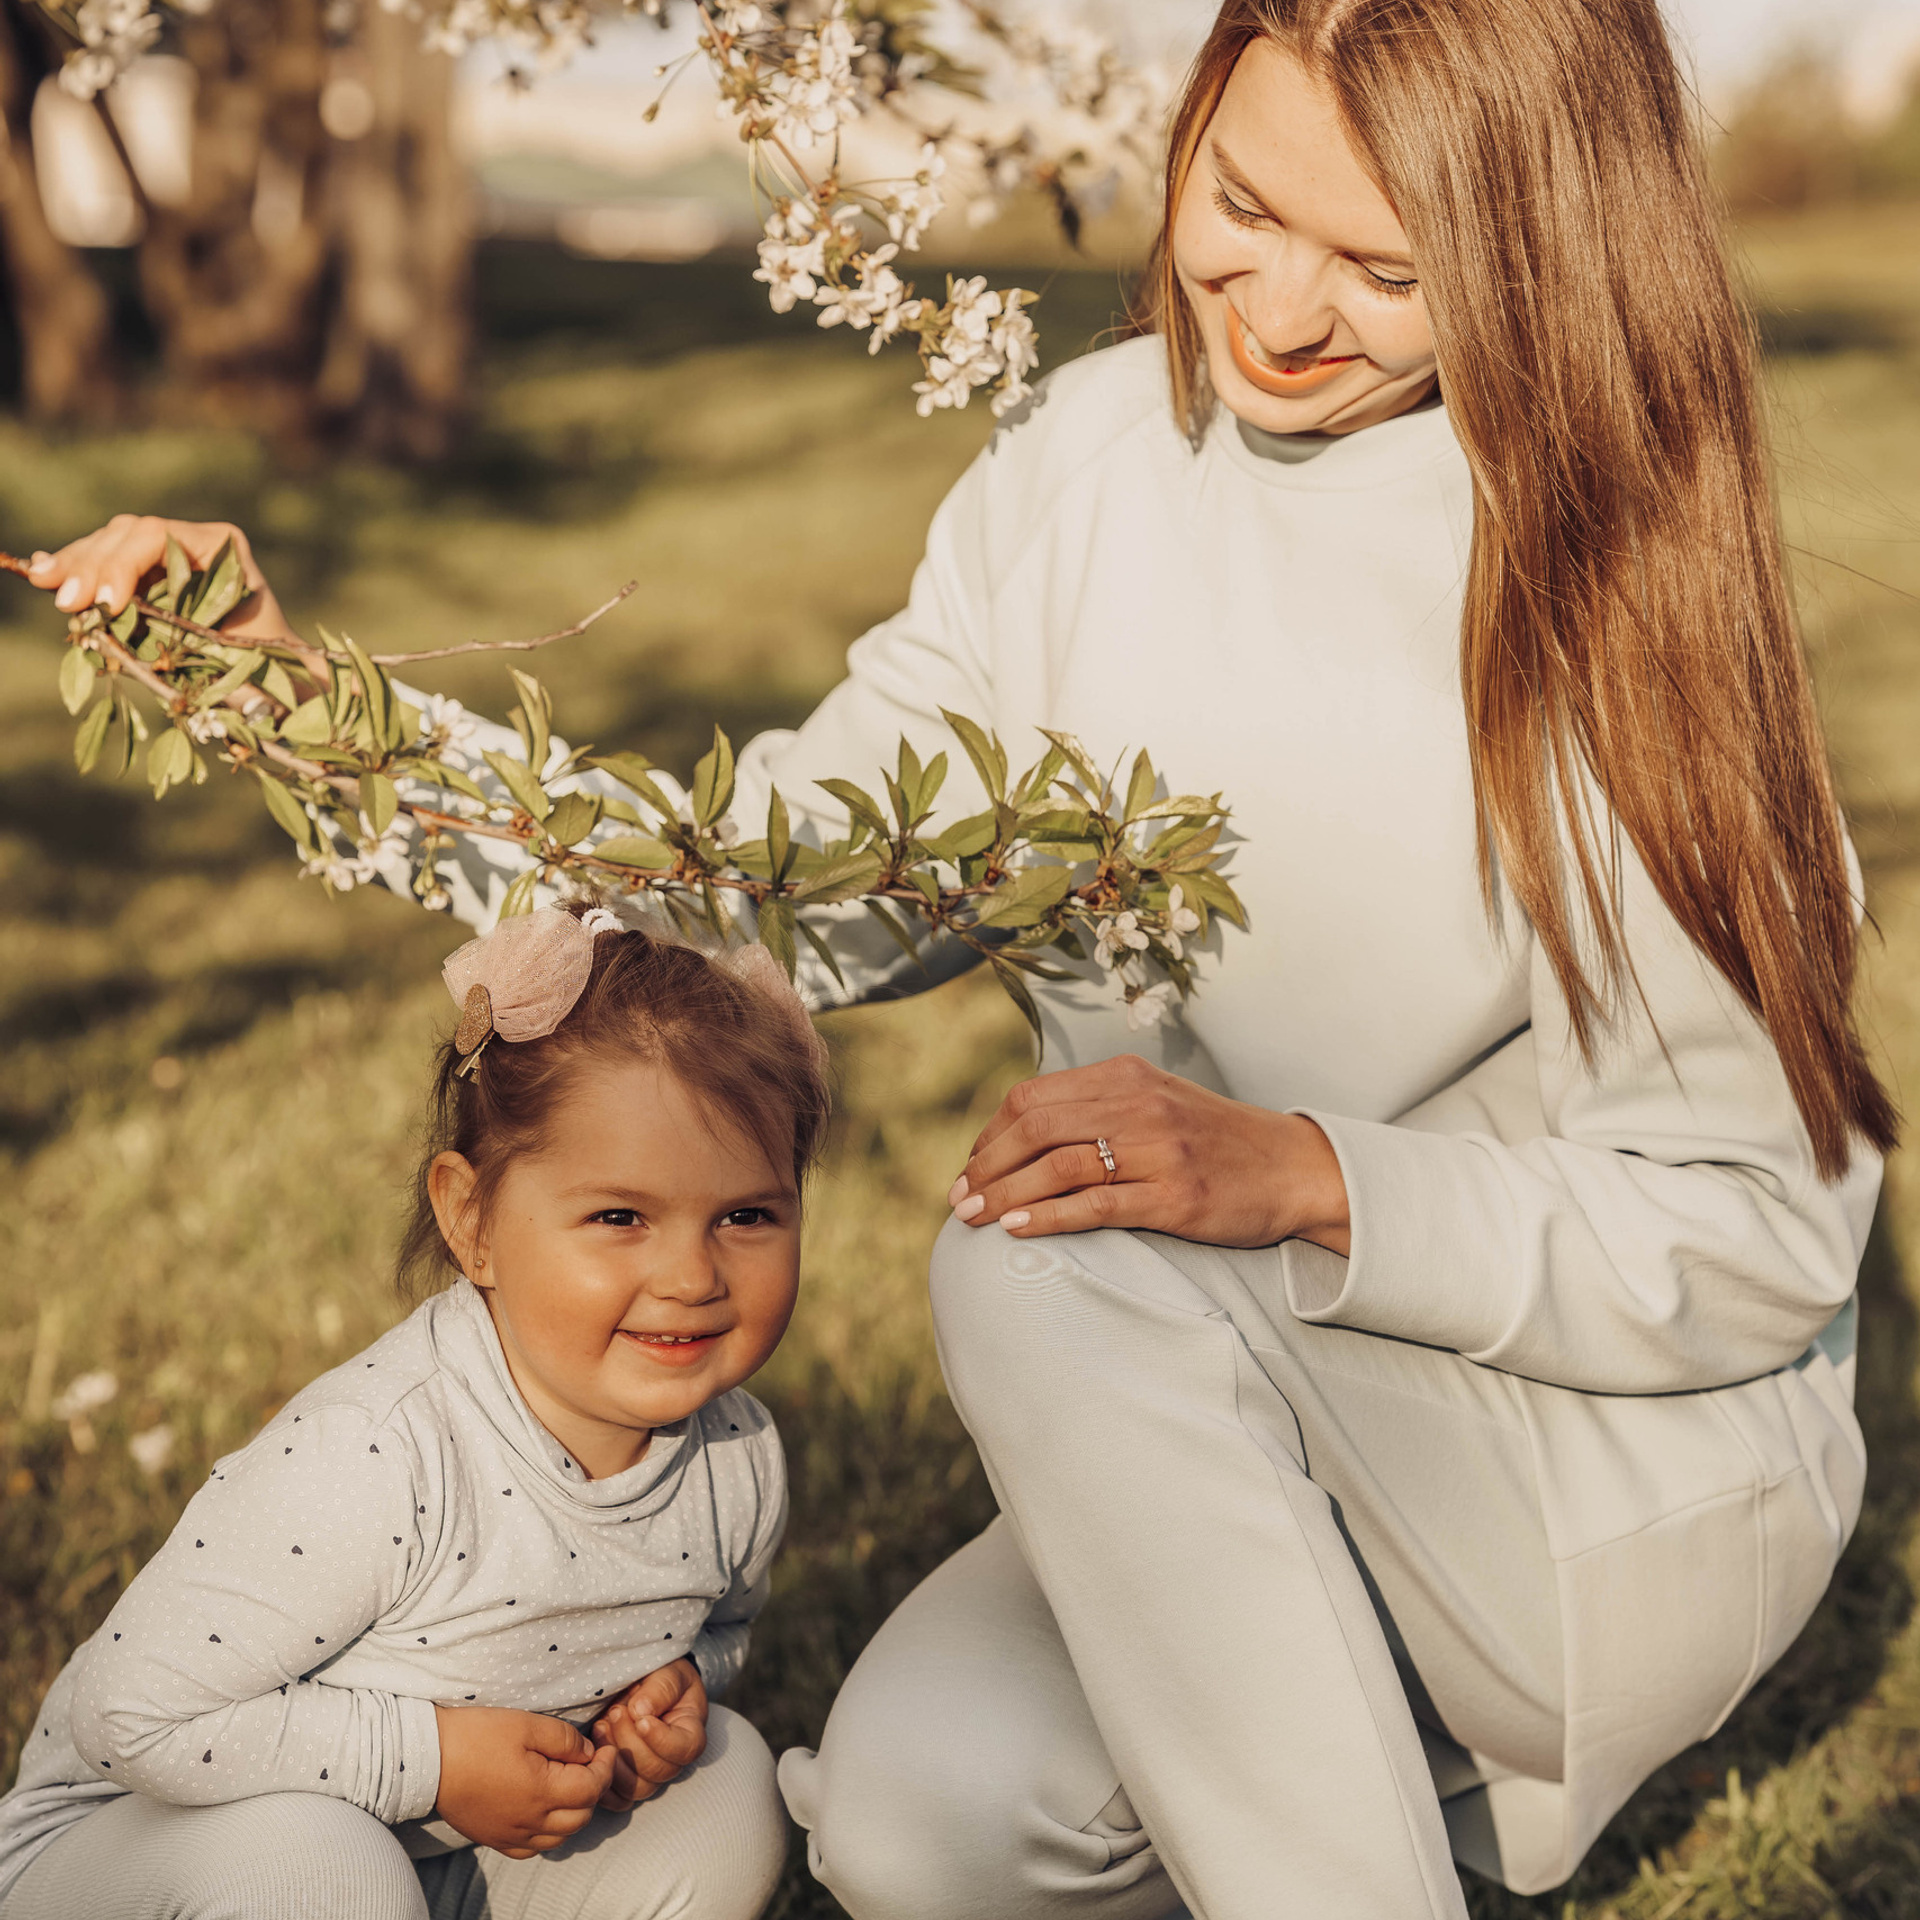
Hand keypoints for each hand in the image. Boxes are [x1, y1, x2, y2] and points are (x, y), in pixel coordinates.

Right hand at [24, 515, 324, 680]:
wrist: (280, 682)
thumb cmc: (262, 667)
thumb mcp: (221, 643)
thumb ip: (169, 623)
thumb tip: (106, 609)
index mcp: (222, 545)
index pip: (155, 536)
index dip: (121, 564)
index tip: (107, 603)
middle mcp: (195, 541)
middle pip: (126, 535)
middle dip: (90, 566)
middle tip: (64, 601)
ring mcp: (171, 554)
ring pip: (109, 545)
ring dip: (74, 566)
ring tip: (43, 582)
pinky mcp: (151, 574)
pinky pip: (107, 563)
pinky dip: (78, 570)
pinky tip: (45, 572)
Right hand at [432, 1704, 617, 1858]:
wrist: (428, 1759)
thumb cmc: (478, 1736)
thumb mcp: (527, 1724)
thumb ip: (565, 1740)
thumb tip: (588, 1753)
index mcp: (542, 1793)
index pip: (592, 1788)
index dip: (606, 1767)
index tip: (605, 1748)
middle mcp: (530, 1822)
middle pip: (581, 1816)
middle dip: (594, 1789)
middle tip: (590, 1763)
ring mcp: (511, 1835)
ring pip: (560, 1837)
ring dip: (574, 1813)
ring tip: (569, 1783)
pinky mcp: (494, 1839)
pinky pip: (533, 1848)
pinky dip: (548, 1832)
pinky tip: (543, 1810)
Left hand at [590, 1658, 708, 1811]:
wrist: (641, 1684)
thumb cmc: (660, 1676)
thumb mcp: (669, 1672)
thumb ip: (661, 1689)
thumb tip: (640, 1712)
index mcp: (690, 1732)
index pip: (686, 1750)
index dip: (662, 1739)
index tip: (641, 1719)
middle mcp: (673, 1760)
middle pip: (657, 1770)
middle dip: (630, 1742)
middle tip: (615, 1711)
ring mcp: (650, 1776)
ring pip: (636, 1788)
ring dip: (614, 1760)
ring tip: (600, 1727)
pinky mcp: (627, 1784)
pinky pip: (618, 1800)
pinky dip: (603, 1783)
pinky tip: (592, 1753)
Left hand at [948, 1054, 1350, 1253]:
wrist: (1293, 1167)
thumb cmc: (1214, 1142)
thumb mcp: (1154, 1103)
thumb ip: (1097, 1109)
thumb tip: (1021, 1137)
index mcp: (1124, 1077)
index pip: (1032, 1097)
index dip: (991, 1134)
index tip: (972, 1167)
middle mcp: (1137, 1105)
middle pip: (1034, 1127)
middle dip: (985, 1165)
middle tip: (958, 1199)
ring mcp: (1157, 1149)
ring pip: (1056, 1165)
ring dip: (1004, 1193)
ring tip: (972, 1219)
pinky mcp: (1174, 1196)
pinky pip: (1094, 1205)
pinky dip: (1046, 1217)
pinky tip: (1016, 1229)